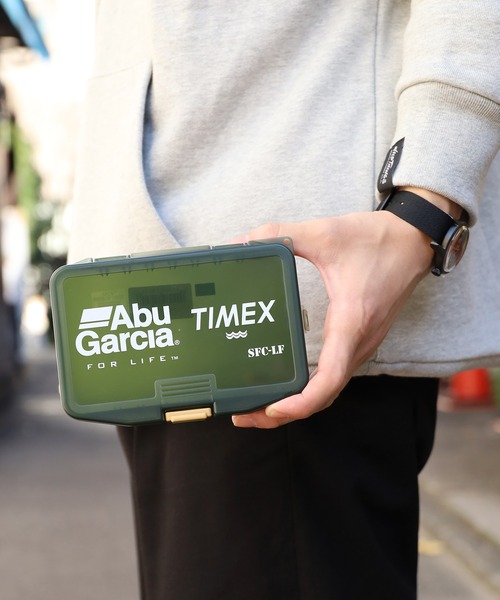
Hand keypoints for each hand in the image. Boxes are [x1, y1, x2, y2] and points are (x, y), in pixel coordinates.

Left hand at [232, 210, 433, 428]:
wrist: (415, 241)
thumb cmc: (378, 241)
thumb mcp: (326, 232)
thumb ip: (281, 233)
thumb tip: (242, 240)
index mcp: (351, 322)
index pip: (330, 378)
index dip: (300, 401)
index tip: (270, 408)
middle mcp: (359, 343)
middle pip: (323, 396)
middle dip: (283, 413)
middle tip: (244, 415)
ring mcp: (361, 345)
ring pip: (329, 390)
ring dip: (295, 405)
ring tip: (257, 406)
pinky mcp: (359, 341)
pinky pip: (334, 377)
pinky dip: (309, 391)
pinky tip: (286, 384)